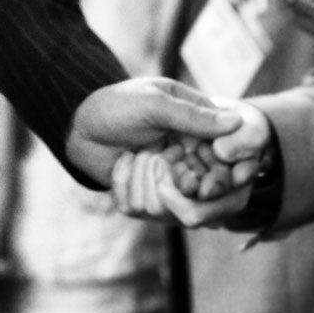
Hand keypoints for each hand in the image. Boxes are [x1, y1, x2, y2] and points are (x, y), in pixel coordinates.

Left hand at [110, 100, 271, 227]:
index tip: (199, 182)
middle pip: (209, 200)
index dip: (221, 180)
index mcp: (202, 134)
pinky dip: (128, 187)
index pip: (229, 167)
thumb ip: (193, 116)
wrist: (78, 124)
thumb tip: (236, 122)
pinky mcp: (146, 198)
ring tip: (136, 155)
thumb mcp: (153, 102)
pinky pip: (144, 210)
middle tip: (157, 162)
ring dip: (147, 180)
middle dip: (181, 188)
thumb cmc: (117, 105)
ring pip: (173, 209)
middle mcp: (191, 163)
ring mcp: (169, 184)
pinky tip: (122, 164)